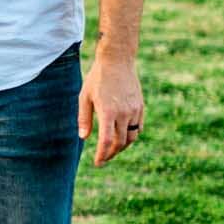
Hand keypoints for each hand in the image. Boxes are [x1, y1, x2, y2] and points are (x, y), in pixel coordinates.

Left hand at [79, 49, 144, 166]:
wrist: (118, 61)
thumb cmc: (97, 78)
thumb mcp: (85, 96)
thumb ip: (84, 118)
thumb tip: (83, 137)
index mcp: (108, 112)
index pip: (107, 141)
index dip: (102, 155)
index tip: (98, 163)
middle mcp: (124, 113)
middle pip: (120, 142)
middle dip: (111, 154)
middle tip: (103, 159)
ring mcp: (134, 110)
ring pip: (131, 137)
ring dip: (122, 147)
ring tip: (112, 150)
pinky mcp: (140, 107)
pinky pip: (138, 128)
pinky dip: (131, 136)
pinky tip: (123, 138)